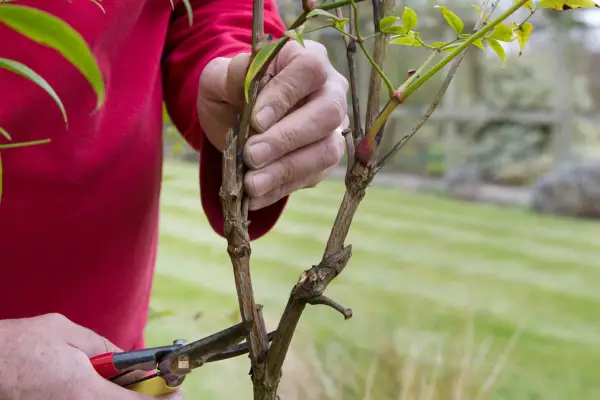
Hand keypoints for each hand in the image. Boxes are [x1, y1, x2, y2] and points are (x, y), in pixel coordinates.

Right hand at [0, 313, 181, 399]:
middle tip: (154, 384)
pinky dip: (102, 395)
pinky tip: (98, 384)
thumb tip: (127, 358)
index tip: (178, 390)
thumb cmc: (20, 347)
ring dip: (121, 395)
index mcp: (88, 394)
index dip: (165, 398)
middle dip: (144, 397)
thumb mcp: (70, 334)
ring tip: (125, 380)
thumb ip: (105, 347)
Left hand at [198, 40, 348, 209]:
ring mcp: (332, 129)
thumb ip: (233, 74)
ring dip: (286, 170)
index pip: (310, 71)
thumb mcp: (220, 77)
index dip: (285, 95)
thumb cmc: (231, 90)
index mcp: (308, 59)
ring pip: (326, 151)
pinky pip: (310, 177)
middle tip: (251, 156)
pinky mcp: (323, 161)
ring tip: (251, 185)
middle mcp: (330, 92)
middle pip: (328, 114)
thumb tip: (248, 75)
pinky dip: (280, 189)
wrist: (233, 117)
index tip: (255, 120)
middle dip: (288, 138)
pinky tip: (253, 196)